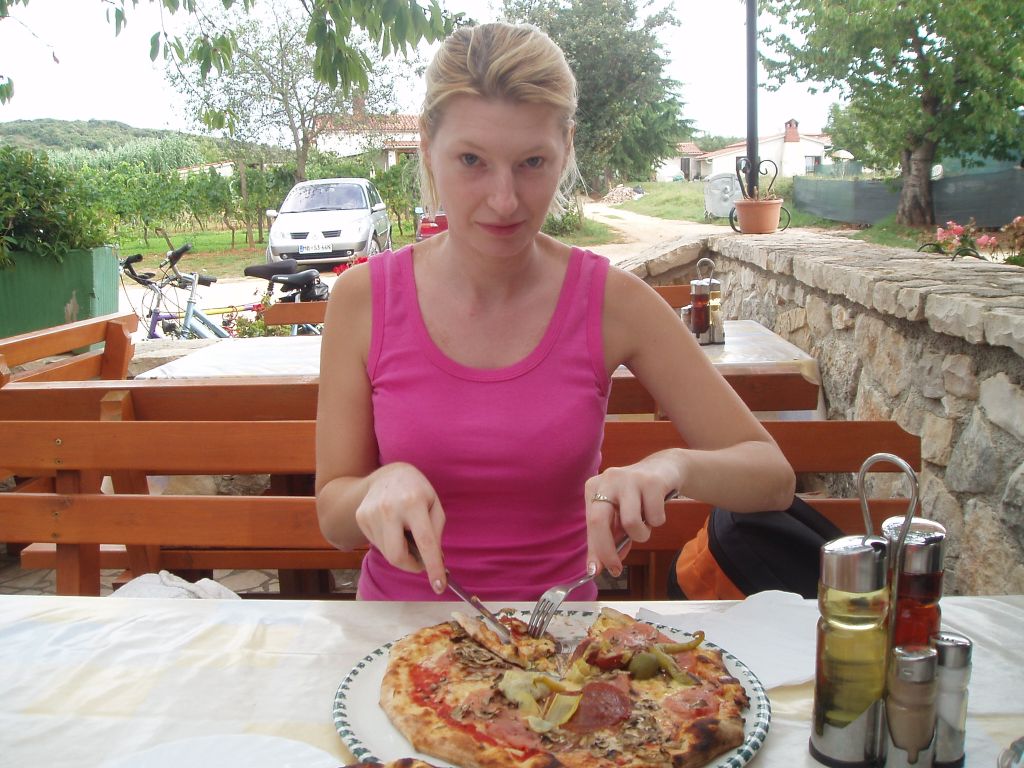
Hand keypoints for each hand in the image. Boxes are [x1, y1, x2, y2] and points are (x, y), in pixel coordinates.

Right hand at [355, 462, 446, 592]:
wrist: (388, 475)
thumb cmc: (417, 490)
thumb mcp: (434, 504)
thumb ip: (436, 532)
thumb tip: (435, 561)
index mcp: (413, 503)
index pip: (425, 542)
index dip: (433, 567)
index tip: (439, 586)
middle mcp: (389, 509)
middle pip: (397, 556)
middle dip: (411, 566)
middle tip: (420, 561)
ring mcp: (371, 514)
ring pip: (387, 553)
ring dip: (401, 552)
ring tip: (405, 533)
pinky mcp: (361, 518)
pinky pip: (378, 545)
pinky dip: (389, 544)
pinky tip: (392, 527)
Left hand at [584, 460, 679, 576]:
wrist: (665, 468)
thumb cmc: (638, 497)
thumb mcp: (619, 514)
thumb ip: (610, 537)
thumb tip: (602, 567)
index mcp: (594, 488)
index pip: (590, 524)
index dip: (594, 550)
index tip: (596, 571)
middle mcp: (608, 480)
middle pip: (599, 521)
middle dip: (606, 550)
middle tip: (616, 569)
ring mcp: (629, 479)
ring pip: (631, 523)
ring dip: (642, 534)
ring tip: (646, 524)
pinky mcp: (652, 481)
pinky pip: (654, 517)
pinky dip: (657, 521)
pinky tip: (657, 509)